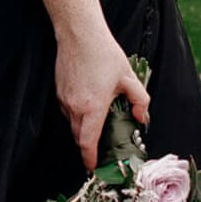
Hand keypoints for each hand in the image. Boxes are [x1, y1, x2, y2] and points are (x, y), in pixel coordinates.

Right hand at [55, 29, 149, 171]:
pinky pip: (67, 110)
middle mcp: (74, 107)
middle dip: (88, 145)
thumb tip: (142, 117)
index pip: (87, 142)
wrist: (79, 34)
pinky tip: (89, 101)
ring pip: (72, 123)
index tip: (93, 167)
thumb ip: (139, 100)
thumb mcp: (128, 77)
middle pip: (78, 136)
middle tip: (100, 148)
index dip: (89, 158)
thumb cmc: (103, 53)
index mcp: (92, 108)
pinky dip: (77, 113)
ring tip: (98, 120)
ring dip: (83, 127)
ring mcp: (64, 99)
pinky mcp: (58, 91)